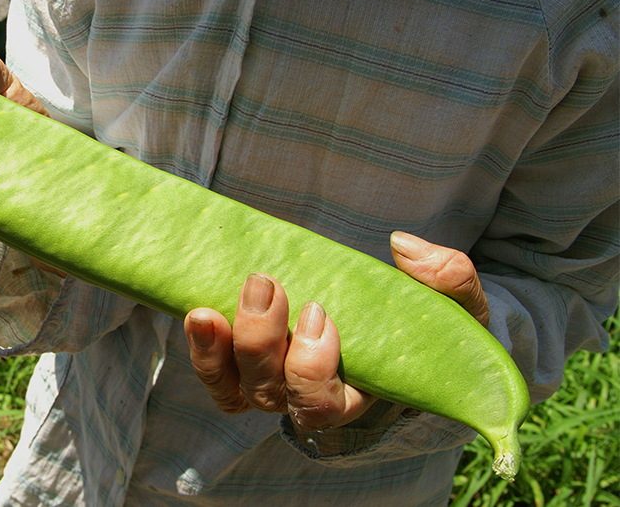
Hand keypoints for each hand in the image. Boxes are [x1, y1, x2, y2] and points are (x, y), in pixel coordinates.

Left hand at [184, 232, 488, 429]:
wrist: (393, 312)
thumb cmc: (429, 318)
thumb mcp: (457, 302)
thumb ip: (449, 278)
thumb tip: (404, 247)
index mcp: (362, 391)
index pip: (327, 408)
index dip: (312, 369)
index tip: (318, 312)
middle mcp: (311, 395)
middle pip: (273, 396)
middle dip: (261, 343)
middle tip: (268, 285)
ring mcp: (274, 380)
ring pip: (236, 391)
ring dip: (219, 352)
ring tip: (209, 309)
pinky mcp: (245, 361)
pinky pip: (217, 375)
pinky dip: (203, 351)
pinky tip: (199, 315)